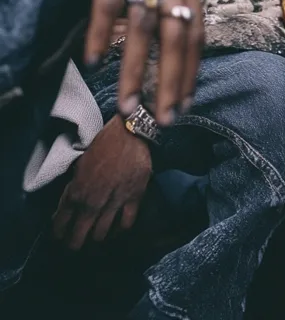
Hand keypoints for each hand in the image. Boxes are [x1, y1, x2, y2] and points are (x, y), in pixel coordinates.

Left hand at [53, 115, 151, 249]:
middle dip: (74, 244)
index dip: (58, 233)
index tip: (59, 237)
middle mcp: (93, 201)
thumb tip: (65, 208)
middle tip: (74, 246)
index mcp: (77, 191)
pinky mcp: (133, 199)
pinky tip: (115, 231)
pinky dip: (118, 231)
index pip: (61, 223)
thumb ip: (73, 188)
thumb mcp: (80, 164)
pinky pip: (125, 224)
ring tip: (93, 241)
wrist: (130, 132)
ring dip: (95, 240)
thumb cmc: (103, 144)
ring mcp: (114, 202)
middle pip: (79, 236)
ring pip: (101, 234)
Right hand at [85, 0, 202, 124]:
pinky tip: (93, 60)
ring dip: (136, 70)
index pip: (196, 31)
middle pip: (176, 36)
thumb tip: (173, 33)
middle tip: (164, 118)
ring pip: (143, 27)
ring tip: (129, 105)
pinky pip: (108, 2)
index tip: (184, 104)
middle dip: (171, 82)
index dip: (191, 70)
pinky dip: (100, 33)